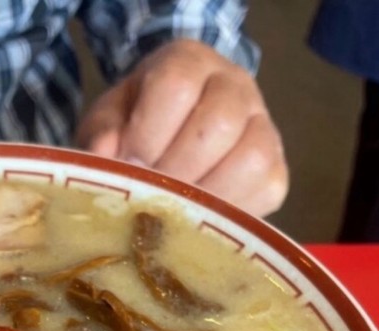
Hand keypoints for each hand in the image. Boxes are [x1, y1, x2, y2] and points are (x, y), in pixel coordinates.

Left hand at [76, 39, 287, 216]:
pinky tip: (201, 221)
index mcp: (188, 62)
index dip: (148, 134)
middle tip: (151, 196)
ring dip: (208, 195)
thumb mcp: (111, 121)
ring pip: (251, 159)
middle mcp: (235, 85)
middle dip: (177, 171)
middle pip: (219, 124)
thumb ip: (103, 133)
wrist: (173, 136)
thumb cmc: (137, 126)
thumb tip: (103, 155)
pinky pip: (267, 190)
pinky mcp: (276, 169)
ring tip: (176, 212)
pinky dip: (232, 213)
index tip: (128, 166)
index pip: (176, 88)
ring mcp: (263, 126)